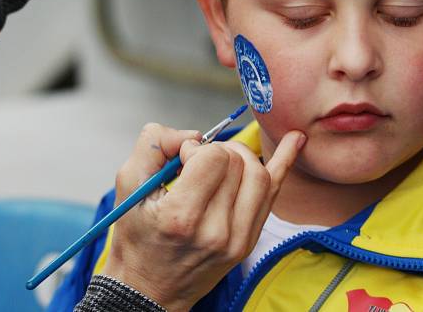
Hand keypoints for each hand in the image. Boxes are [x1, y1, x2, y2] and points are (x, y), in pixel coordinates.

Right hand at [102, 122, 305, 311]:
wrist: (147, 288)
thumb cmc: (136, 235)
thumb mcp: (128, 184)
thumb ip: (153, 144)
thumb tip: (193, 134)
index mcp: (182, 216)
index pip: (213, 158)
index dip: (196, 148)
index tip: (180, 160)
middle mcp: (215, 231)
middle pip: (238, 163)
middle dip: (217, 151)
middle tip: (195, 162)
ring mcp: (237, 239)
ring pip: (259, 174)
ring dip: (240, 157)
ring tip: (219, 161)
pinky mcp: (247, 241)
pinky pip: (273, 194)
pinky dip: (284, 162)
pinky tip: (295, 140)